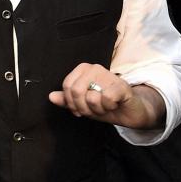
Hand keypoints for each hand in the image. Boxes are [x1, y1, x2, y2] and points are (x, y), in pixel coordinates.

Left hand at [49, 63, 164, 128]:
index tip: (79, 109)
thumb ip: (66, 100)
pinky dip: (108, 107)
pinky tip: (114, 105)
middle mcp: (94, 68)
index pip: (66, 86)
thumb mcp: (82, 105)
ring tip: (105, 106)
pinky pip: (106, 99)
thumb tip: (50, 96)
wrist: (130, 113)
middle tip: (93, 109)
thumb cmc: (105, 106)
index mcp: (83, 69)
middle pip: (76, 91)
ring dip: (97, 109)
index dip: (71, 102)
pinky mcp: (122, 85)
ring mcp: (109, 75)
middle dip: (83, 107)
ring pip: (91, 97)